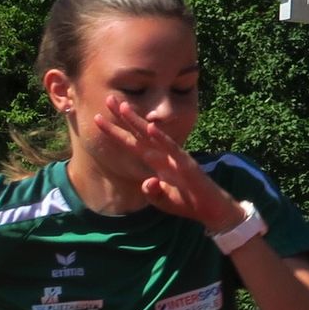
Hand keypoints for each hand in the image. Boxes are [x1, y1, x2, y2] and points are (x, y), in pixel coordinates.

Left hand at [96, 97, 245, 234]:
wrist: (210, 209)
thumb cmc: (186, 202)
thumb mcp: (162, 200)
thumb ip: (152, 192)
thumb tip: (148, 182)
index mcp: (155, 162)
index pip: (131, 144)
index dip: (115, 132)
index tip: (98, 118)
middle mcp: (163, 155)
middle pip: (138, 133)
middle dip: (123, 117)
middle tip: (108, 99)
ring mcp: (174, 157)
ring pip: (152, 136)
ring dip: (138, 122)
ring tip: (124, 107)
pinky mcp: (185, 164)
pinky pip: (172, 149)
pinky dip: (161, 138)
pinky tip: (151, 127)